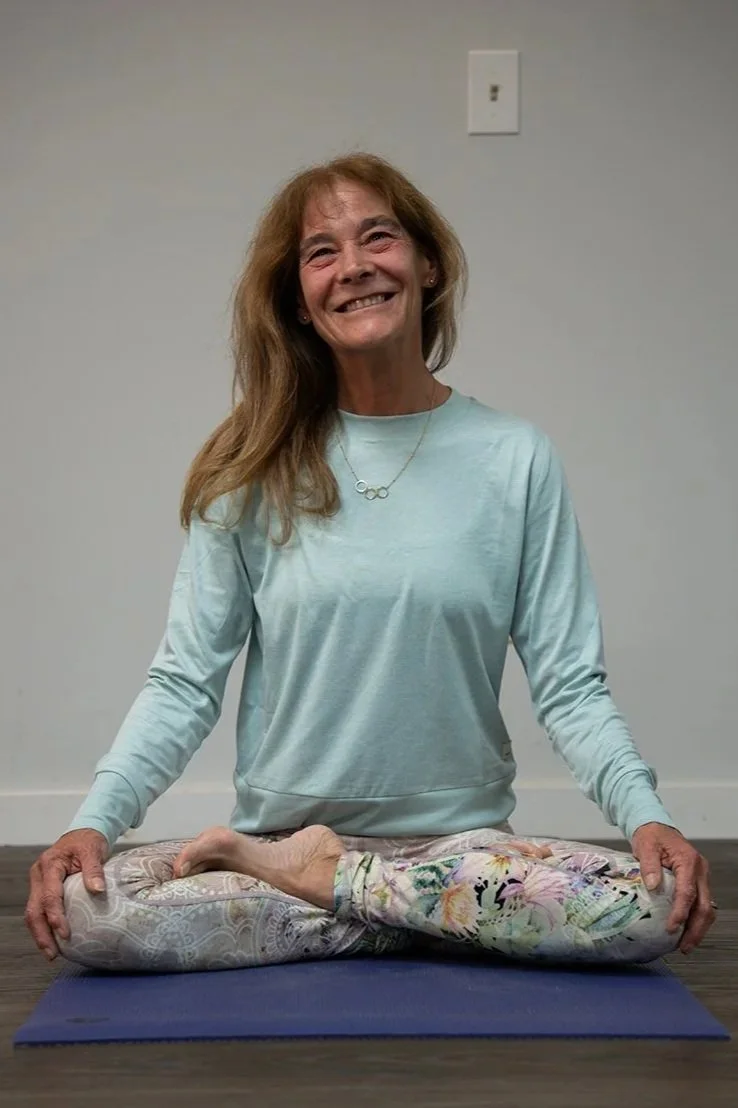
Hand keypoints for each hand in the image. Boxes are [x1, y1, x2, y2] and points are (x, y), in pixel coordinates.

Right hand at [25, 829, 109, 960]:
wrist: (82, 834)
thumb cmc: (88, 842)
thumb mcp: (94, 850)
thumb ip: (94, 869)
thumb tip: (98, 890)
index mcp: (50, 864)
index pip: (49, 896)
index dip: (56, 917)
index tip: (65, 934)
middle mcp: (39, 874)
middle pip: (34, 909)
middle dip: (42, 934)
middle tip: (53, 954)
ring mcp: (38, 882)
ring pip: (32, 913)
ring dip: (40, 934)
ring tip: (51, 953)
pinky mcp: (41, 889)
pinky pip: (38, 910)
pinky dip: (43, 926)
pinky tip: (53, 940)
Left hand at [631, 822, 715, 953]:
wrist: (657, 827)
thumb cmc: (652, 836)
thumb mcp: (646, 846)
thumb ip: (649, 866)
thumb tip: (653, 887)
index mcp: (689, 861)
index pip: (687, 892)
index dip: (680, 912)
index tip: (671, 928)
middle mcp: (701, 871)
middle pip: (704, 905)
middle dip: (695, 929)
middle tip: (684, 947)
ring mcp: (701, 877)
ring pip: (706, 908)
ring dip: (698, 928)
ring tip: (686, 945)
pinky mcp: (698, 882)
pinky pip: (701, 904)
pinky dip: (695, 920)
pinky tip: (685, 931)